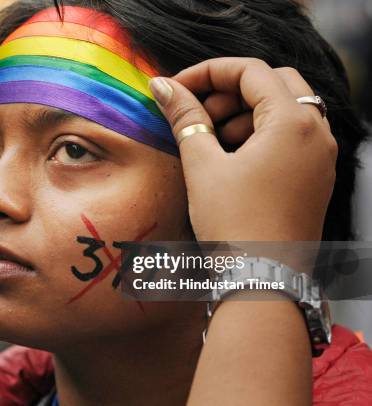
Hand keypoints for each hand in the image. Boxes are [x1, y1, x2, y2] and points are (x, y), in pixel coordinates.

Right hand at [150, 58, 336, 241]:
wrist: (262, 281)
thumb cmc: (235, 225)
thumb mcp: (203, 166)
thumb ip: (185, 118)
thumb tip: (163, 87)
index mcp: (293, 123)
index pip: (251, 71)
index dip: (208, 72)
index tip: (178, 87)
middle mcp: (316, 133)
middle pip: (273, 84)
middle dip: (229, 91)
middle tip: (197, 114)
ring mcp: (320, 156)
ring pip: (284, 110)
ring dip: (244, 113)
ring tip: (211, 140)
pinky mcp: (315, 176)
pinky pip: (291, 137)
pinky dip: (260, 135)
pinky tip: (232, 159)